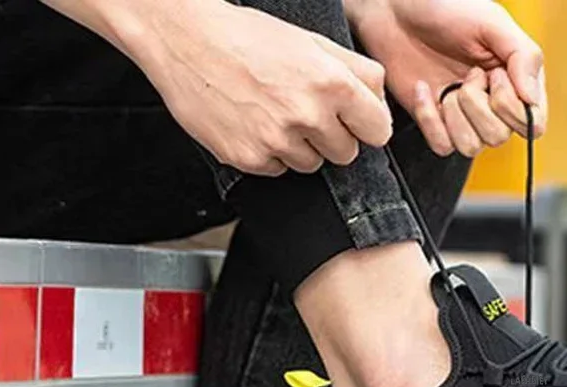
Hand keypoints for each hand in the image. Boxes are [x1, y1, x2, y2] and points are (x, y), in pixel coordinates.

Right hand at [47, 0, 392, 174]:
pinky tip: (253, 123)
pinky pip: (278, 170)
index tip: (354, 120)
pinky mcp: (251, 158)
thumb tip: (382, 101)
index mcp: (331, 82)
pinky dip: (269, 153)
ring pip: (312, 165)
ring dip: (299, 146)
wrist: (184, 38)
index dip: (366, 125)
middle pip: (346, 154)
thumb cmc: (247, 36)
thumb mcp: (311, 42)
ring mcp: (278, 140)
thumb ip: (356, 71)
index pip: (378, 131)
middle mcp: (308, 114)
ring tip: (274, 112)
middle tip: (304, 110)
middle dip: (332, 137)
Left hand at [348, 0, 546, 157]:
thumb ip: (523, 57)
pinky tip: (425, 90)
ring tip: (448, 83)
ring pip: (470, 147)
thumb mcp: (493, 23)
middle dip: (477, 105)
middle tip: (468, 73)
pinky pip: (442, 146)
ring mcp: (464, 118)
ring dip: (455, 115)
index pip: (533, 124)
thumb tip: (531, 100)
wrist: (397, 10)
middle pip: (498, 138)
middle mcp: (493, 105)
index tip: (495, 75)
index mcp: (515, 82)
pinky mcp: (436, 125)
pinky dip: (429, 118)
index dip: (513, 109)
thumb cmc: (446, 7)